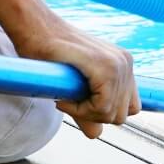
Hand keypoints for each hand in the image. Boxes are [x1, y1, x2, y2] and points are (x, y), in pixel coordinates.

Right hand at [10, 12, 139, 138]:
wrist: (34, 28)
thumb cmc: (50, 55)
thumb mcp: (75, 87)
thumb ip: (89, 109)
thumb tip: (96, 134)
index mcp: (124, 65)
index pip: (128, 109)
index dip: (103, 114)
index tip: (78, 103)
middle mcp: (126, 62)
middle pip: (121, 115)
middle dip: (94, 117)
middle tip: (69, 102)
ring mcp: (118, 63)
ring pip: (111, 114)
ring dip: (85, 114)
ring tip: (65, 98)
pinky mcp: (105, 66)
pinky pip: (101, 107)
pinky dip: (80, 110)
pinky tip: (63, 98)